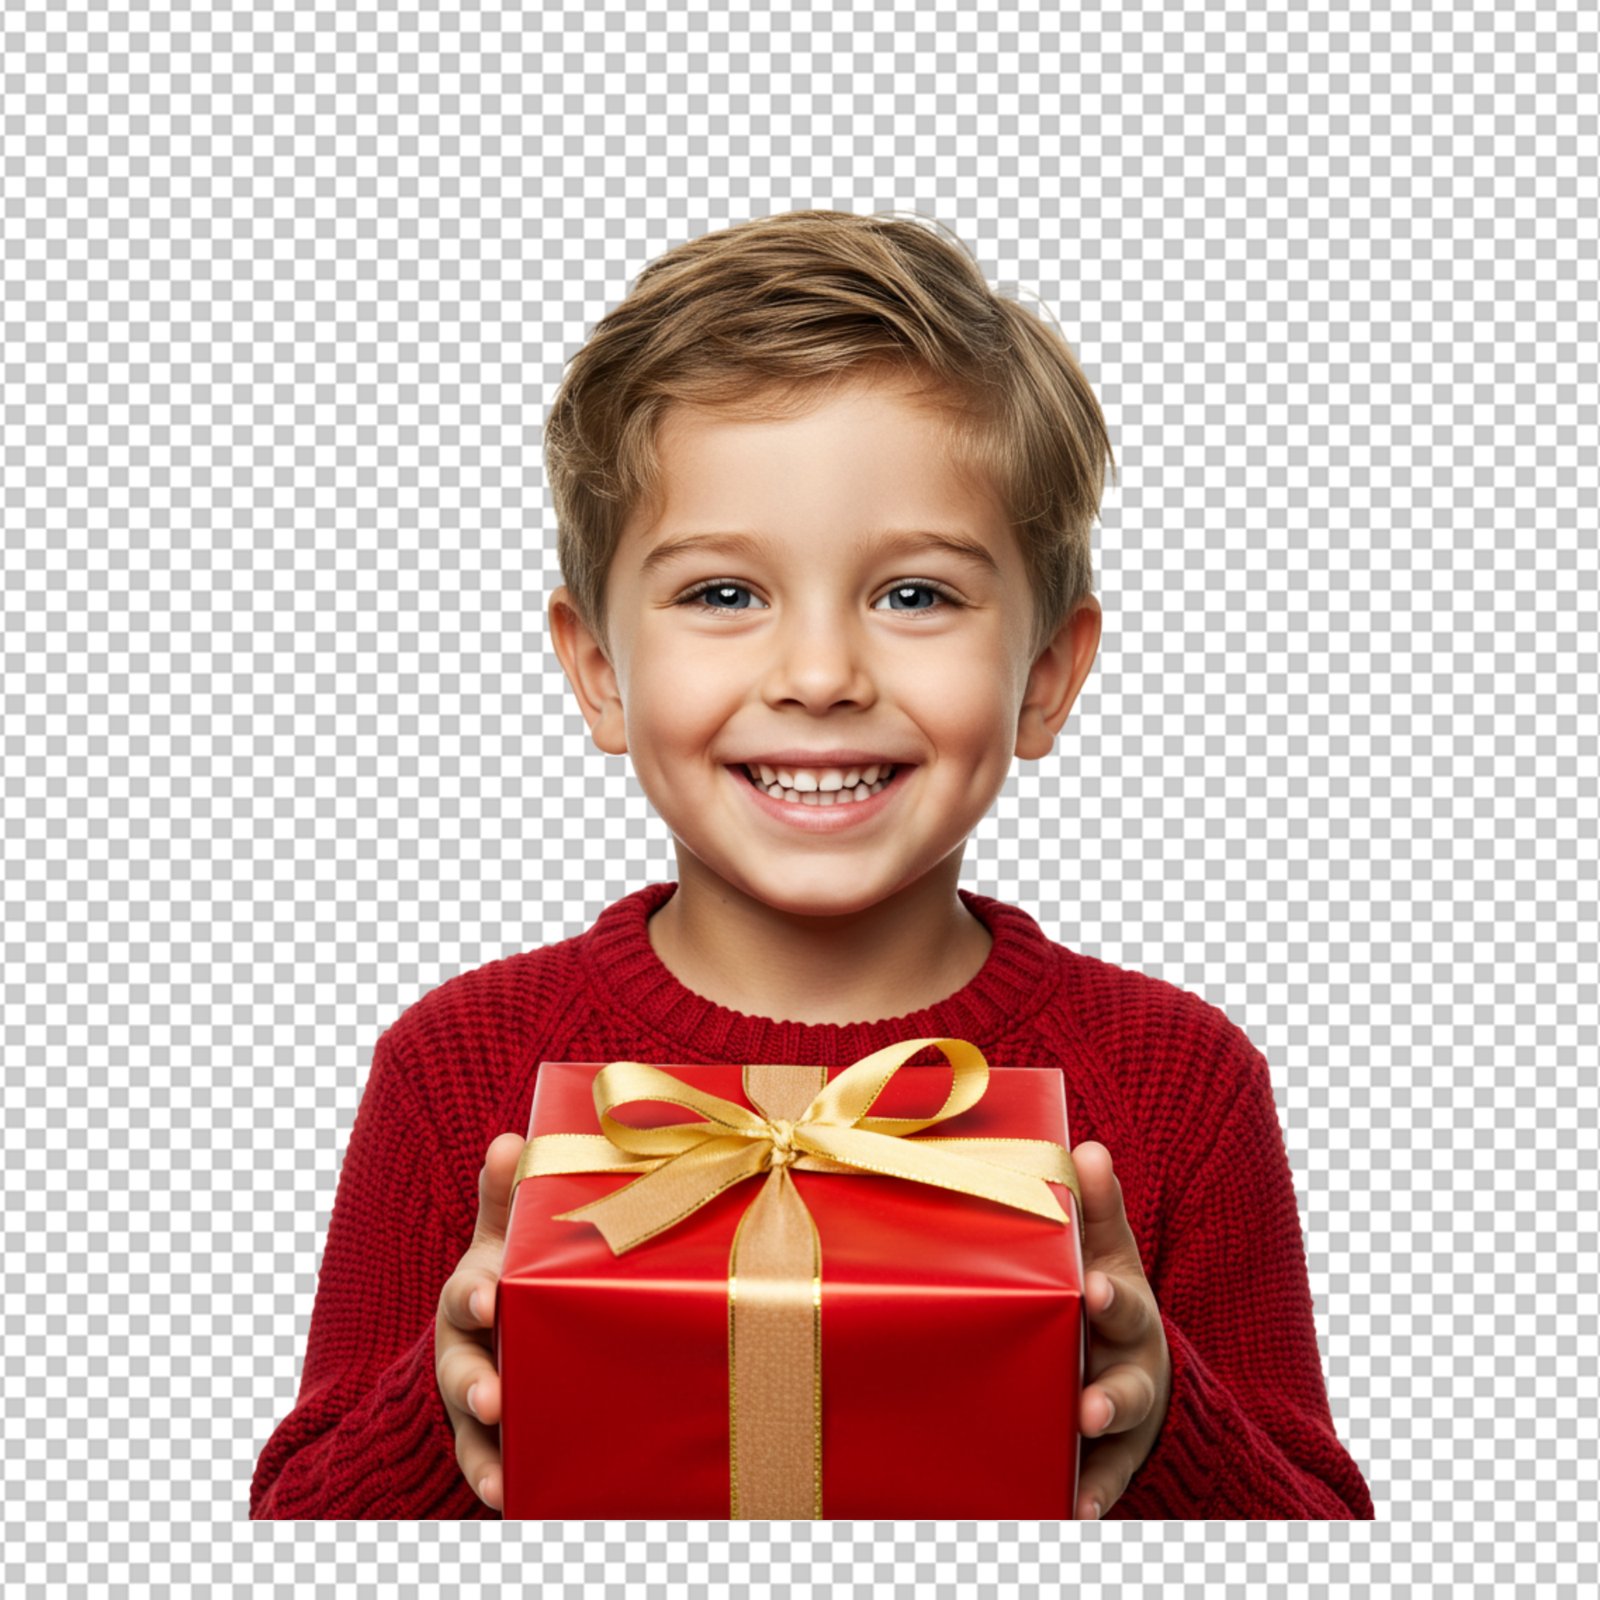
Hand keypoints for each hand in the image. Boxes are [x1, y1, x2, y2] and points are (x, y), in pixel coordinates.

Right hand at [435, 1131, 525, 1512]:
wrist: (499, 1324)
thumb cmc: (512, 1267)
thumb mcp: (508, 1232)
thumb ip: (507, 1193)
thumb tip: (511, 1141)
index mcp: (474, 1293)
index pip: (468, 1294)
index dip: (475, 1297)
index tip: (491, 1300)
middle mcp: (466, 1349)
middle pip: (461, 1370)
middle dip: (474, 1384)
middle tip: (492, 1396)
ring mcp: (477, 1397)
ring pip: (470, 1428)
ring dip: (484, 1450)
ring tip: (502, 1477)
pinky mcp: (496, 1438)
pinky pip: (490, 1465)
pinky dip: (496, 1482)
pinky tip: (513, 1499)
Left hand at [1071, 1140, 1171, 1518]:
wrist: (1138, 1358)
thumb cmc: (1102, 1290)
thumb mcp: (1105, 1249)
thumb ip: (1095, 1205)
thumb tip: (1087, 1147)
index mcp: (1121, 1301)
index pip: (1118, 1293)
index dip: (1108, 1294)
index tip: (1092, 1289)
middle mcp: (1130, 1356)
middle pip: (1127, 1374)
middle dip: (1109, 1389)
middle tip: (1088, 1403)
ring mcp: (1125, 1405)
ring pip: (1120, 1425)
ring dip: (1102, 1438)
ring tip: (1082, 1451)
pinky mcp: (1113, 1451)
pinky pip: (1106, 1476)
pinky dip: (1093, 1494)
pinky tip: (1075, 1510)